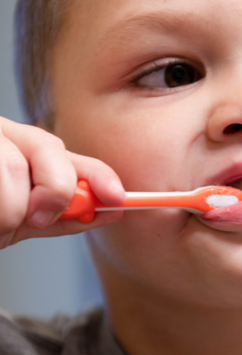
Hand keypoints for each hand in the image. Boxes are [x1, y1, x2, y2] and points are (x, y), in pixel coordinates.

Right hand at [0, 116, 124, 249]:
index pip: (71, 157)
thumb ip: (65, 214)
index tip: (117, 198)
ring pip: (13, 167)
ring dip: (9, 212)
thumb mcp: (25, 219)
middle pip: (50, 151)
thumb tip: (109, 211)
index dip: (99, 175)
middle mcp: (6, 136)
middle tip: (33, 219)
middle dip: (52, 193)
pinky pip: (1, 179)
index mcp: (27, 151)